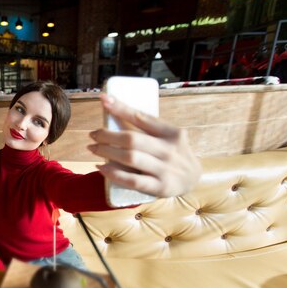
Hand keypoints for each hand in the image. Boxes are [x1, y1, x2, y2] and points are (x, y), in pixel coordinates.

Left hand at [87, 94, 201, 197]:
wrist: (194, 179)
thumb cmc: (173, 153)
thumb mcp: (168, 136)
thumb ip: (148, 128)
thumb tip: (115, 109)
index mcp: (172, 132)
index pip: (142, 117)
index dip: (121, 108)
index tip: (104, 100)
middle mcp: (169, 150)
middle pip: (132, 139)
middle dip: (107, 135)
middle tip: (93, 134)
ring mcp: (165, 170)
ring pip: (130, 158)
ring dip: (107, 152)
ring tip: (93, 148)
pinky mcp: (160, 187)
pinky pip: (133, 180)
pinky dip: (114, 173)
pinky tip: (102, 167)